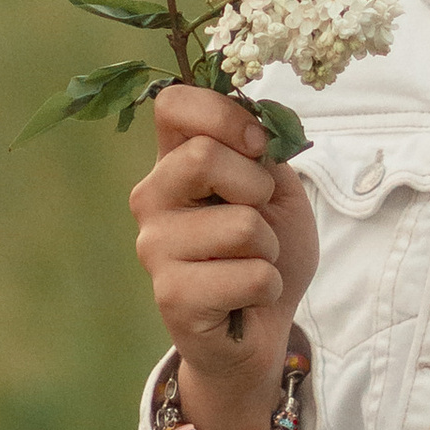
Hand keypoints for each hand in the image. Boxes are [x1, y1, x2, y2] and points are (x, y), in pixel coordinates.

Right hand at [130, 83, 321, 429]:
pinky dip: (268, 285)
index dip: (224, 115)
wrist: (264, 326)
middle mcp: (152, 199)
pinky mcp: (172, 295)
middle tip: (258, 217)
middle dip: (257, 187)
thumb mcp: (277, 188)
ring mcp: (154, 248)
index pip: (173, 104)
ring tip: (252, 262)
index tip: (257, 145)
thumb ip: (263, 152)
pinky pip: (251, 275)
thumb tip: (259, 129)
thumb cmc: (266, 250)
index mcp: (174, 161)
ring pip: (241, 224)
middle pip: (202, 157)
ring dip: (269, 247)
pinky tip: (247, 297)